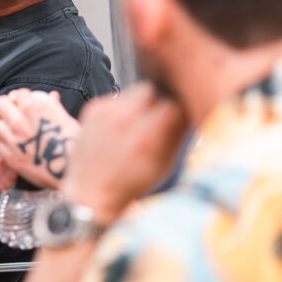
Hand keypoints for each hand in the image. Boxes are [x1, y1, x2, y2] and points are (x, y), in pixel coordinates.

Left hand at [0, 89, 79, 189]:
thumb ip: (55, 107)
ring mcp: (12, 139)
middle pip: (0, 104)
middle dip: (2, 104)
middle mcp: (19, 121)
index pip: (17, 94)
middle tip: (5, 110)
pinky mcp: (9, 155)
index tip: (19, 101)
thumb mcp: (67, 121)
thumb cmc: (73, 146)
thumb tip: (52, 96)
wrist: (70, 171)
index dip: (18, 96)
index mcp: (34, 109)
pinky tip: (1, 137)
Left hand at [62, 82, 187, 224]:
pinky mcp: (94, 108)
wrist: (90, 191)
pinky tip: (125, 126)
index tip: (187, 113)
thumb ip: (178, 132)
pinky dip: (128, 107)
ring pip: (140, 91)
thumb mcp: (165, 163)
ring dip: (148, 102)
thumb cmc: (132, 182)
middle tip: (167, 116)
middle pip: (158, 90)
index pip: (177, 102)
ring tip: (145, 123)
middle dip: (166, 100)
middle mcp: (125, 119)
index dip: (185, 106)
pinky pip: (121, 98)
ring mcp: (106, 111)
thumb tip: (192, 109)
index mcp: (147, 136)